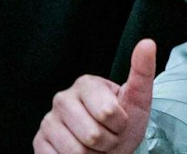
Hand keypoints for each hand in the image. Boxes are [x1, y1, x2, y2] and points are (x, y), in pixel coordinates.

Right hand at [33, 39, 154, 153]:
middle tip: (109, 136)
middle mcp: (62, 98)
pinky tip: (80, 153)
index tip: (121, 120)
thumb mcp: (139, 97)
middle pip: (91, 135)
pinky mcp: (39, 142)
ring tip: (96, 146)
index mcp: (86, 83)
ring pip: (75, 151)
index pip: (108, 112)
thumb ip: (142, 71)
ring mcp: (48, 120)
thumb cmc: (124, 120)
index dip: (120, 124)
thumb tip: (147, 43)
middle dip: (107, 142)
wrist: (112, 145)